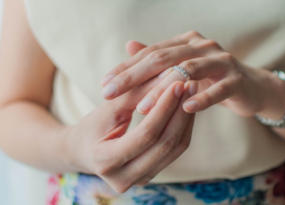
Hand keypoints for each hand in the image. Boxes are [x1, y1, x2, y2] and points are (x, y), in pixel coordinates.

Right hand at [62, 74, 196, 192]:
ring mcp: (140, 180)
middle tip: (190, 84)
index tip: (177, 83)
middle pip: (164, 144)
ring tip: (191, 93)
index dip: (164, 108)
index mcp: (106, 162)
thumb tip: (168, 75)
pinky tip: (186, 107)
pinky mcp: (151, 175)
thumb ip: (135, 93)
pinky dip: (182, 128)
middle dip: (180, 112)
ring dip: (185, 119)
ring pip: (174, 149)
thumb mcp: (108, 108)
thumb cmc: (92, 126)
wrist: (83, 150)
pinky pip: (174, 151)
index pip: (146, 134)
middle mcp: (124, 178)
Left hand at [101, 31, 284, 117]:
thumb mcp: (184, 68)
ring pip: (188, 71)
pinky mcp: (237, 79)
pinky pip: (218, 89)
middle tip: (111, 92)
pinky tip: (185, 109)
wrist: (251, 86)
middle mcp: (202, 46)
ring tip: (141, 107)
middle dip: (134, 76)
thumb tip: (129, 45)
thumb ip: (159, 58)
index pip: (150, 53)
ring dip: (163, 90)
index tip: (105, 85)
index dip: (126, 68)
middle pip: (163, 58)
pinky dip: (202, 98)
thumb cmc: (212, 79)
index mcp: (186, 42)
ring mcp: (221, 61)